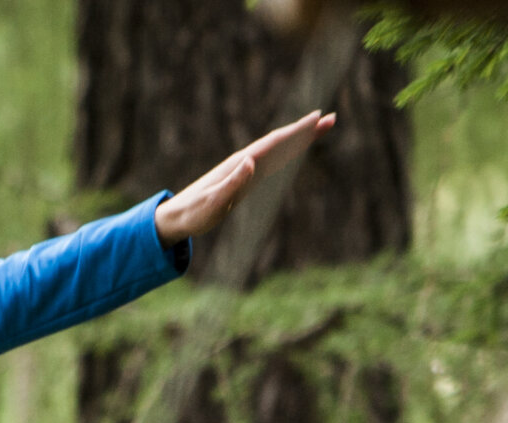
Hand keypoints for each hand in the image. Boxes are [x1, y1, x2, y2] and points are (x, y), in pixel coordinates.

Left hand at [154, 111, 336, 243]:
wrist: (176, 217)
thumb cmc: (194, 214)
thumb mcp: (213, 204)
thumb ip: (231, 184)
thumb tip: (251, 160)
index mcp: (240, 164)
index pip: (273, 143)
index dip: (296, 131)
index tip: (317, 118)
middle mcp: (243, 161)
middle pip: (279, 141)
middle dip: (305, 130)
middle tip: (331, 119)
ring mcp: (243, 168)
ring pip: (276, 149)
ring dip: (298, 138)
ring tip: (320, 128)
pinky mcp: (243, 177)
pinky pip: (270, 161)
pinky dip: (285, 152)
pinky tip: (293, 149)